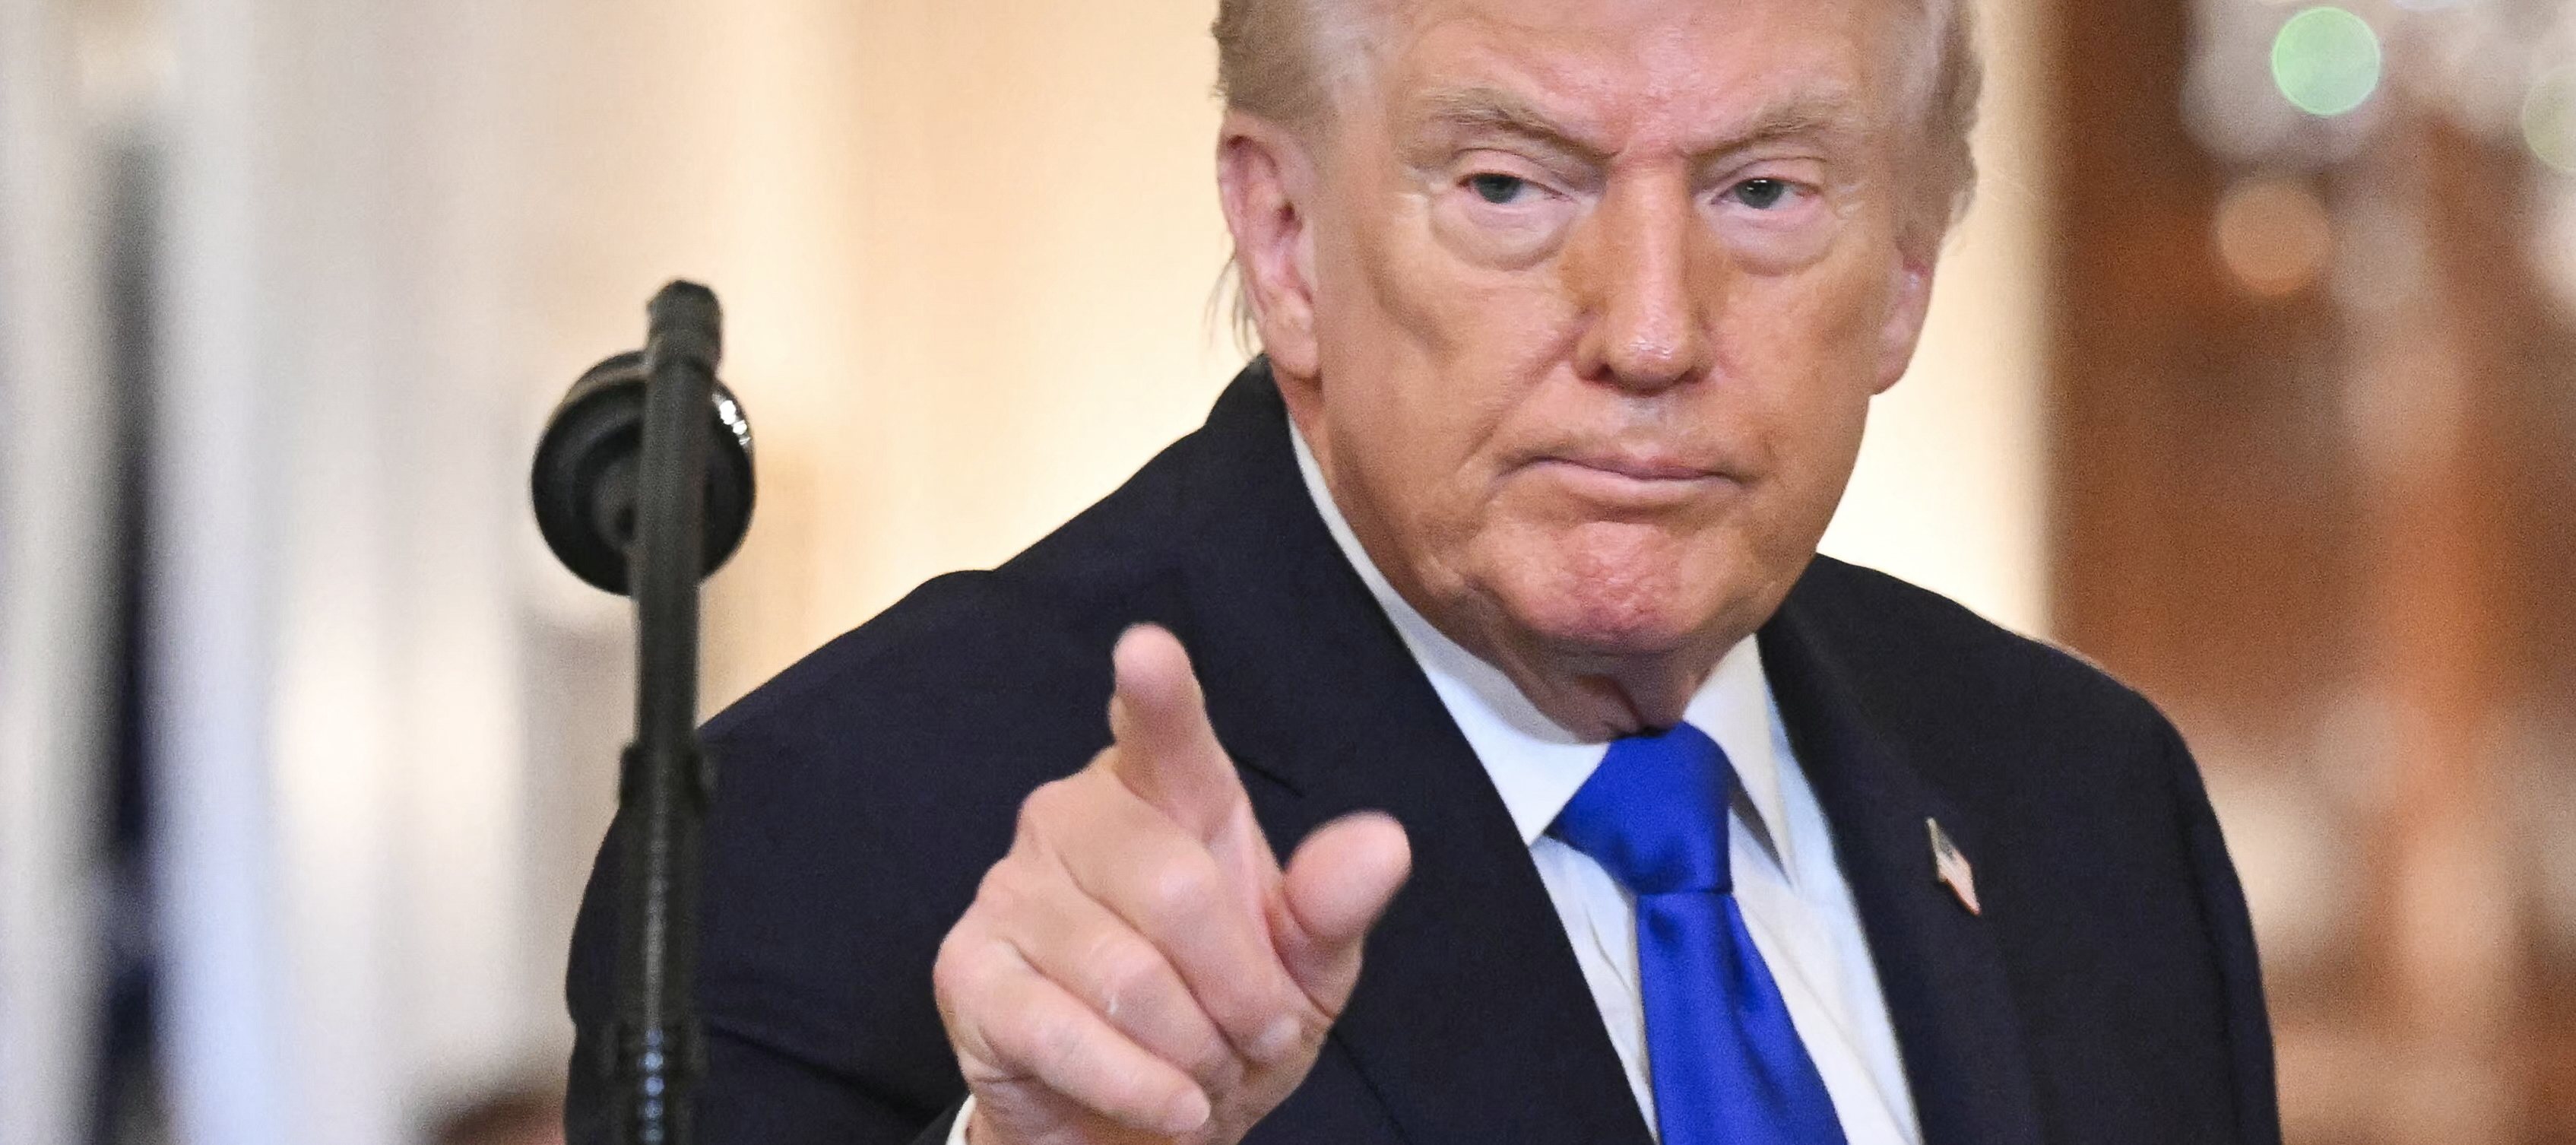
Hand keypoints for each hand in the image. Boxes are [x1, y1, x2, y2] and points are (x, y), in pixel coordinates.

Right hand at [933, 625, 1412, 1144]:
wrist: (1134, 1126)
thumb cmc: (1220, 1023)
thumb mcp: (1304, 974)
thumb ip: (1334, 907)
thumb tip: (1385, 842)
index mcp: (1165, 793)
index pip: (1164, 735)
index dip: (1157, 697)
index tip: (1147, 652)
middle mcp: (1074, 817)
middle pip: (1175, 887)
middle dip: (1239, 989)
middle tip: (1257, 1036)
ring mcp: (1011, 890)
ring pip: (1125, 974)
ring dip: (1190, 1051)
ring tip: (1202, 1071)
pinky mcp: (968, 972)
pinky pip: (1063, 1033)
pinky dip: (1135, 1088)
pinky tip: (1167, 1107)